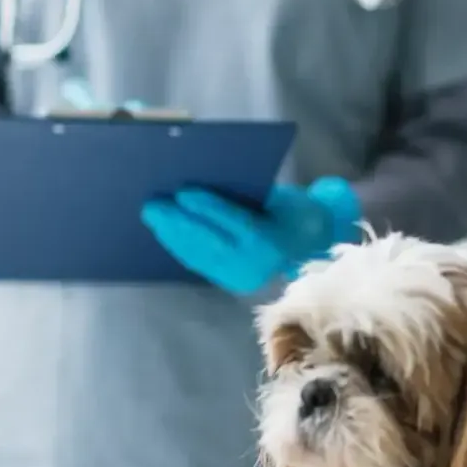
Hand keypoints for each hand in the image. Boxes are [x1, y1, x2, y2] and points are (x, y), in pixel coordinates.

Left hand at [141, 177, 362, 295]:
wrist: (313, 256)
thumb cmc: (295, 218)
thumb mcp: (282, 202)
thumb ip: (251, 196)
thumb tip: (209, 182)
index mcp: (272, 239)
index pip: (235, 221)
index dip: (208, 206)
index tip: (183, 191)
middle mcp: (254, 263)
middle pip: (209, 240)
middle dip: (178, 222)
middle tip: (153, 204)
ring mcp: (240, 276)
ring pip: (199, 253)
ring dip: (172, 235)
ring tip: (153, 216)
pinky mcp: (229, 284)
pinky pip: (199, 263)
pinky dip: (180, 247)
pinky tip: (166, 233)